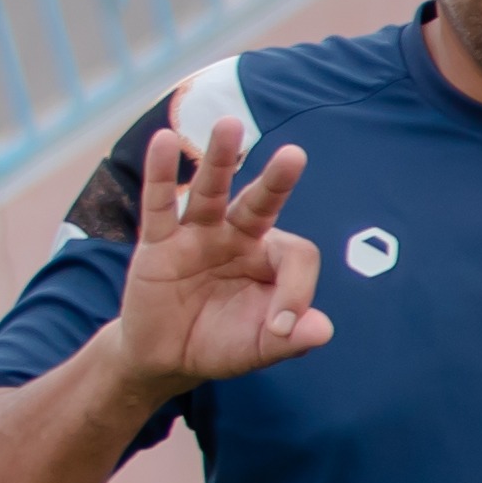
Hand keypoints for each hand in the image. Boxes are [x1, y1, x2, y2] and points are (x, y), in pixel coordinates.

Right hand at [112, 129, 334, 392]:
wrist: (165, 358)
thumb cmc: (220, 343)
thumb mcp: (258, 347)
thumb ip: (289, 339)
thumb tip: (323, 328)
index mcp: (270, 258)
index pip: (295, 256)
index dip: (296, 290)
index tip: (282, 327)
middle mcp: (238, 237)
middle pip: (260, 202)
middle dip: (276, 182)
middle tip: (295, 155)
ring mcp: (197, 235)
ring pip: (211, 191)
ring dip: (220, 159)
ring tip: (228, 124)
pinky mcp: (158, 244)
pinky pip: (159, 205)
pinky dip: (161, 175)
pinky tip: (163, 141)